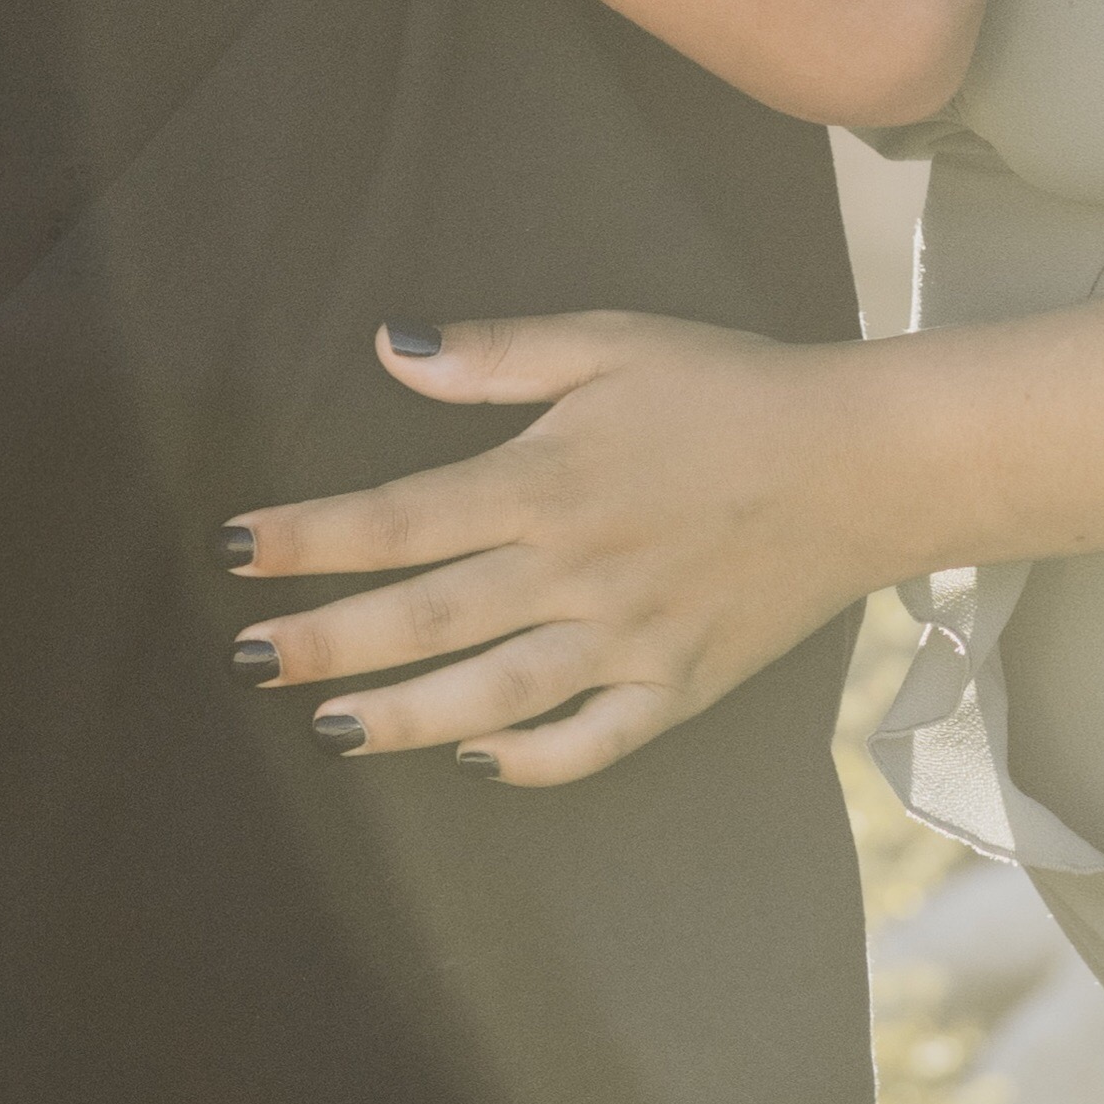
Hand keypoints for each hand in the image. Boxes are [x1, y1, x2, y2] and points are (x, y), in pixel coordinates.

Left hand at [220, 312, 898, 788]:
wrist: (869, 460)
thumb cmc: (733, 388)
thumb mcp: (610, 342)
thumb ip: (494, 355)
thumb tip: (387, 348)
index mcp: (548, 481)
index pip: (400, 518)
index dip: (308, 538)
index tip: (234, 550)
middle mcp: (577, 571)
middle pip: (426, 618)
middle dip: (326, 643)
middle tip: (248, 660)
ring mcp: (629, 639)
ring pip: (492, 696)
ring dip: (401, 718)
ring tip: (329, 729)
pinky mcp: (680, 685)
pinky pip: (593, 742)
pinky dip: (531, 761)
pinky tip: (476, 758)